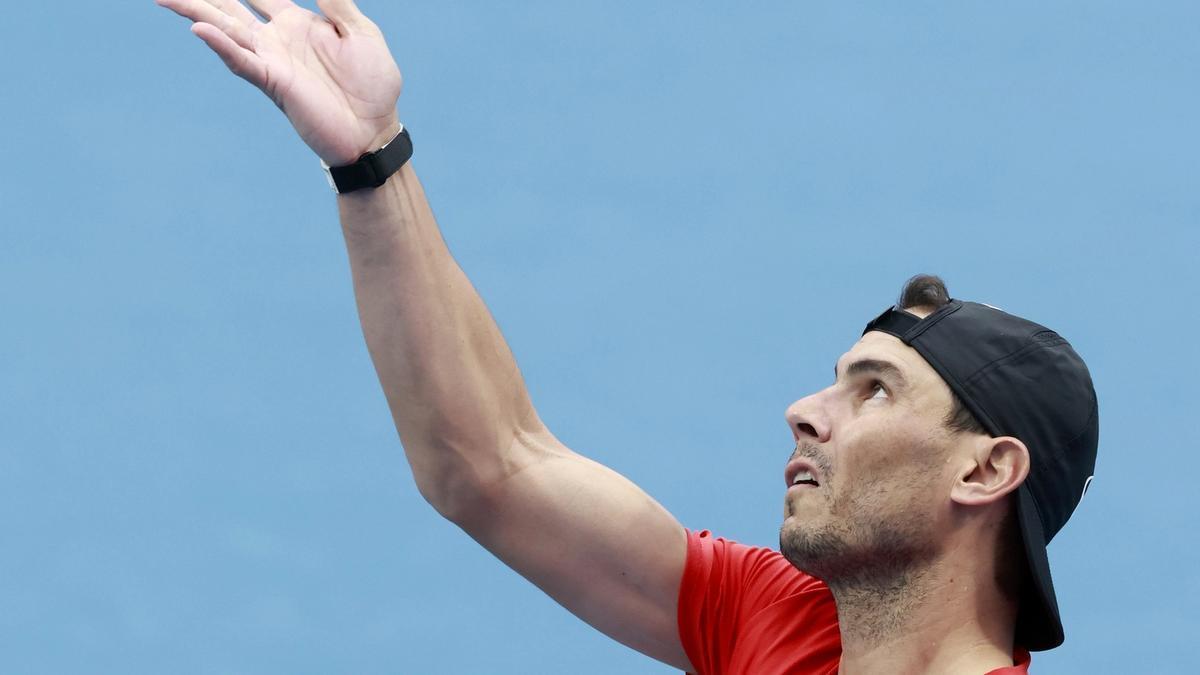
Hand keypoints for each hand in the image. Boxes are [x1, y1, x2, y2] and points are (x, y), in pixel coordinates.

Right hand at [157, 0, 402, 165]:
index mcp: (297, 22)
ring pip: (224, 28)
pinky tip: (199, 29)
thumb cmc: (373, 85)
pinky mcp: (273, 82)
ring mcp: (272, 60)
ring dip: (195, 12)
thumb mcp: (363, 33)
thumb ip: (339, 5)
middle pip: (228, 6)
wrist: (375, 130)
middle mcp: (277, 39)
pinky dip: (221, 45)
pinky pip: (242, 61)